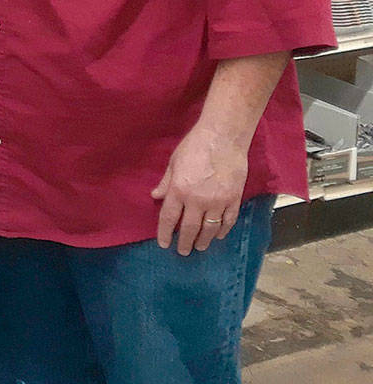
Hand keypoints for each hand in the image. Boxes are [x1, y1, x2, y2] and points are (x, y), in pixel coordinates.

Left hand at [151, 122, 248, 254]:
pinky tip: (219, 235)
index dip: (165, 233)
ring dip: (204, 240)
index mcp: (179, 190)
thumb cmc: (194, 146)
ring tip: (199, 247)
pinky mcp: (234, 199)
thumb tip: (155, 197)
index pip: (169, 218)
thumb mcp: (173, 162)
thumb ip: (166, 182)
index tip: (164, 244)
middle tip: (183, 251)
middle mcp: (198, 200)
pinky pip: (228, 221)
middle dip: (185, 242)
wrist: (223, 138)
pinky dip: (223, 230)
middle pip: (189, 228)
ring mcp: (218, 202)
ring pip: (210, 229)